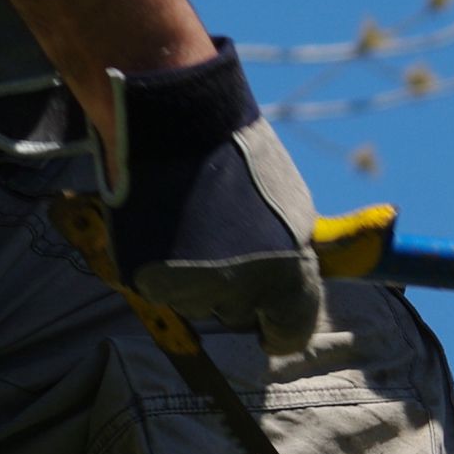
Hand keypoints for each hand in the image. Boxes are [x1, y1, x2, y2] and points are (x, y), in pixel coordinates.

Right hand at [106, 39, 321, 355]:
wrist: (172, 119)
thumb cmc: (239, 155)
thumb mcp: (292, 206)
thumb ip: (298, 258)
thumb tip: (305, 285)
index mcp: (286, 278)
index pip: (291, 334)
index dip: (283, 325)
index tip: (274, 320)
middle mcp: (239, 294)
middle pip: (242, 317)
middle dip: (239, 291)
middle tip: (227, 239)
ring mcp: (190, 291)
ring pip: (201, 304)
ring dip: (200, 277)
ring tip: (195, 222)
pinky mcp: (147, 283)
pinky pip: (165, 289)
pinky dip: (166, 267)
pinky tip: (168, 227)